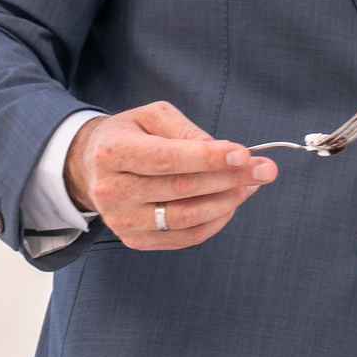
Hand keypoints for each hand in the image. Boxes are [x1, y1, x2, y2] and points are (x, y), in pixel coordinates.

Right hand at [65, 101, 275, 249]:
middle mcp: (112, 189)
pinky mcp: (134, 240)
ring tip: (250, 185)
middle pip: (180, 189)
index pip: (166, 158)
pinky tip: (230, 204)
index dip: (208, 158)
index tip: (244, 154)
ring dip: (227, 202)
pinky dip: (214, 222)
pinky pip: (183, 238)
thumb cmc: (130, 136)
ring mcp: (121, 220)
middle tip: (265, 170)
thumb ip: (188, 131)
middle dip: (230, 178)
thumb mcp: (152, 117)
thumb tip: (226, 153)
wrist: (91, 167)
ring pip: (185, 218)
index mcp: (113, 151)